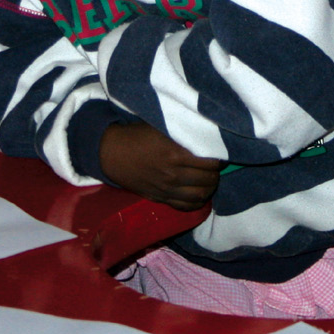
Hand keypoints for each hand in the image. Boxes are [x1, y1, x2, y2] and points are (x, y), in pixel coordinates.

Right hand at [100, 122, 221, 210]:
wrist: (112, 153)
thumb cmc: (139, 135)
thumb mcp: (164, 127)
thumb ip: (185, 132)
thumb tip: (209, 131)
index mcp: (176, 155)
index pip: (211, 162)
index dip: (220, 158)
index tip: (220, 152)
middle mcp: (174, 175)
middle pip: (209, 180)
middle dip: (216, 173)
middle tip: (217, 166)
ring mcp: (167, 189)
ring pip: (200, 196)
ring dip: (210, 188)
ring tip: (210, 179)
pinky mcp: (160, 198)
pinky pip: (185, 206)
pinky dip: (198, 202)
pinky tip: (200, 193)